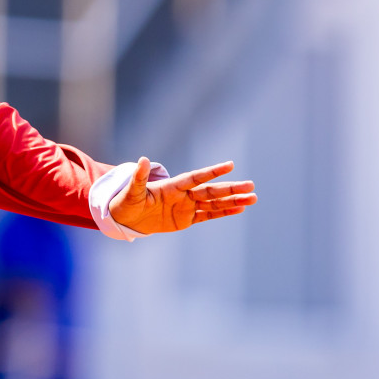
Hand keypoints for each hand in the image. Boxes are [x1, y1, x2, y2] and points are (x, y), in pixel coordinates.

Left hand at [110, 157, 256, 233]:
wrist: (125, 217)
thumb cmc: (126, 201)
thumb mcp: (131, 190)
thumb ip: (138, 177)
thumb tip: (141, 159)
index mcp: (172, 186)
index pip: (196, 177)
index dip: (212, 172)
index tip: (230, 165)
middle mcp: (183, 194)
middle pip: (211, 190)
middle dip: (230, 188)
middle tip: (251, 186)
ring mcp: (186, 206)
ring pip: (214, 203)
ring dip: (233, 201)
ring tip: (253, 198)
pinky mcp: (186, 219)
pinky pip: (208, 216)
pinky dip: (224, 213)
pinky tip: (240, 209)